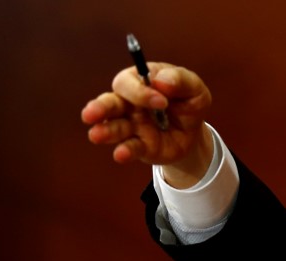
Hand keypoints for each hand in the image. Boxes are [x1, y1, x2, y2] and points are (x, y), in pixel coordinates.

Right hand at [81, 63, 212, 187]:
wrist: (194, 132)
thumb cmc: (189, 102)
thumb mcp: (194, 88)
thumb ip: (181, 80)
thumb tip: (162, 82)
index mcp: (140, 83)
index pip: (128, 83)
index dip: (140, 92)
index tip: (162, 102)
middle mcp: (129, 104)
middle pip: (110, 103)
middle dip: (100, 108)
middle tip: (91, 114)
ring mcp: (132, 126)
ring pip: (114, 127)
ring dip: (105, 131)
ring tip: (96, 135)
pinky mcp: (140, 146)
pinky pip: (130, 148)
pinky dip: (124, 151)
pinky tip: (121, 154)